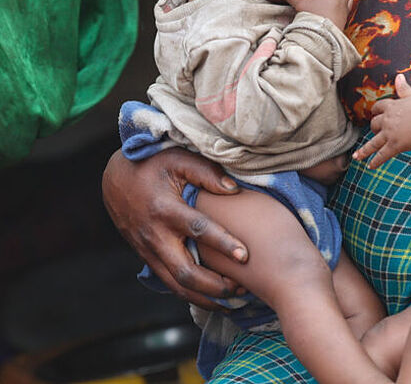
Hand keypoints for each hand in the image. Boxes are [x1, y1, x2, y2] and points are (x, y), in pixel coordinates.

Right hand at [101, 147, 248, 308]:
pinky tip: (211, 297)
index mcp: (166, 210)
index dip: (223, 244)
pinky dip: (190, 294)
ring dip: (204, 297)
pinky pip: (169, 282)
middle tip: (242, 289)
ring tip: (232, 301)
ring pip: (176, 286)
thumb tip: (234, 190)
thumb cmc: (152, 165)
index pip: (199, 230)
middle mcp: (155, 236)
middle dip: (215, 286)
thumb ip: (207, 173)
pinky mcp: (147, 258)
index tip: (245, 255)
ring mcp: (149, 251)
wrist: (115, 179)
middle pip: (185, 272)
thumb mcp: (179, 159)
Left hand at [353, 73, 410, 166]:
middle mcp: (387, 120)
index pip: (378, 108)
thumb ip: (403, 87)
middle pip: (374, 124)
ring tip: (356, 156)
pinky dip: (375, 161)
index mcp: (391, 107)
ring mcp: (389, 134)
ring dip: (364, 150)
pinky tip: (370, 166)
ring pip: (373, 143)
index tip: (375, 114)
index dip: (376, 111)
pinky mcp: (394, 146)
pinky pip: (382, 155)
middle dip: (374, 128)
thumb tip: (399, 75)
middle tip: (376, 132)